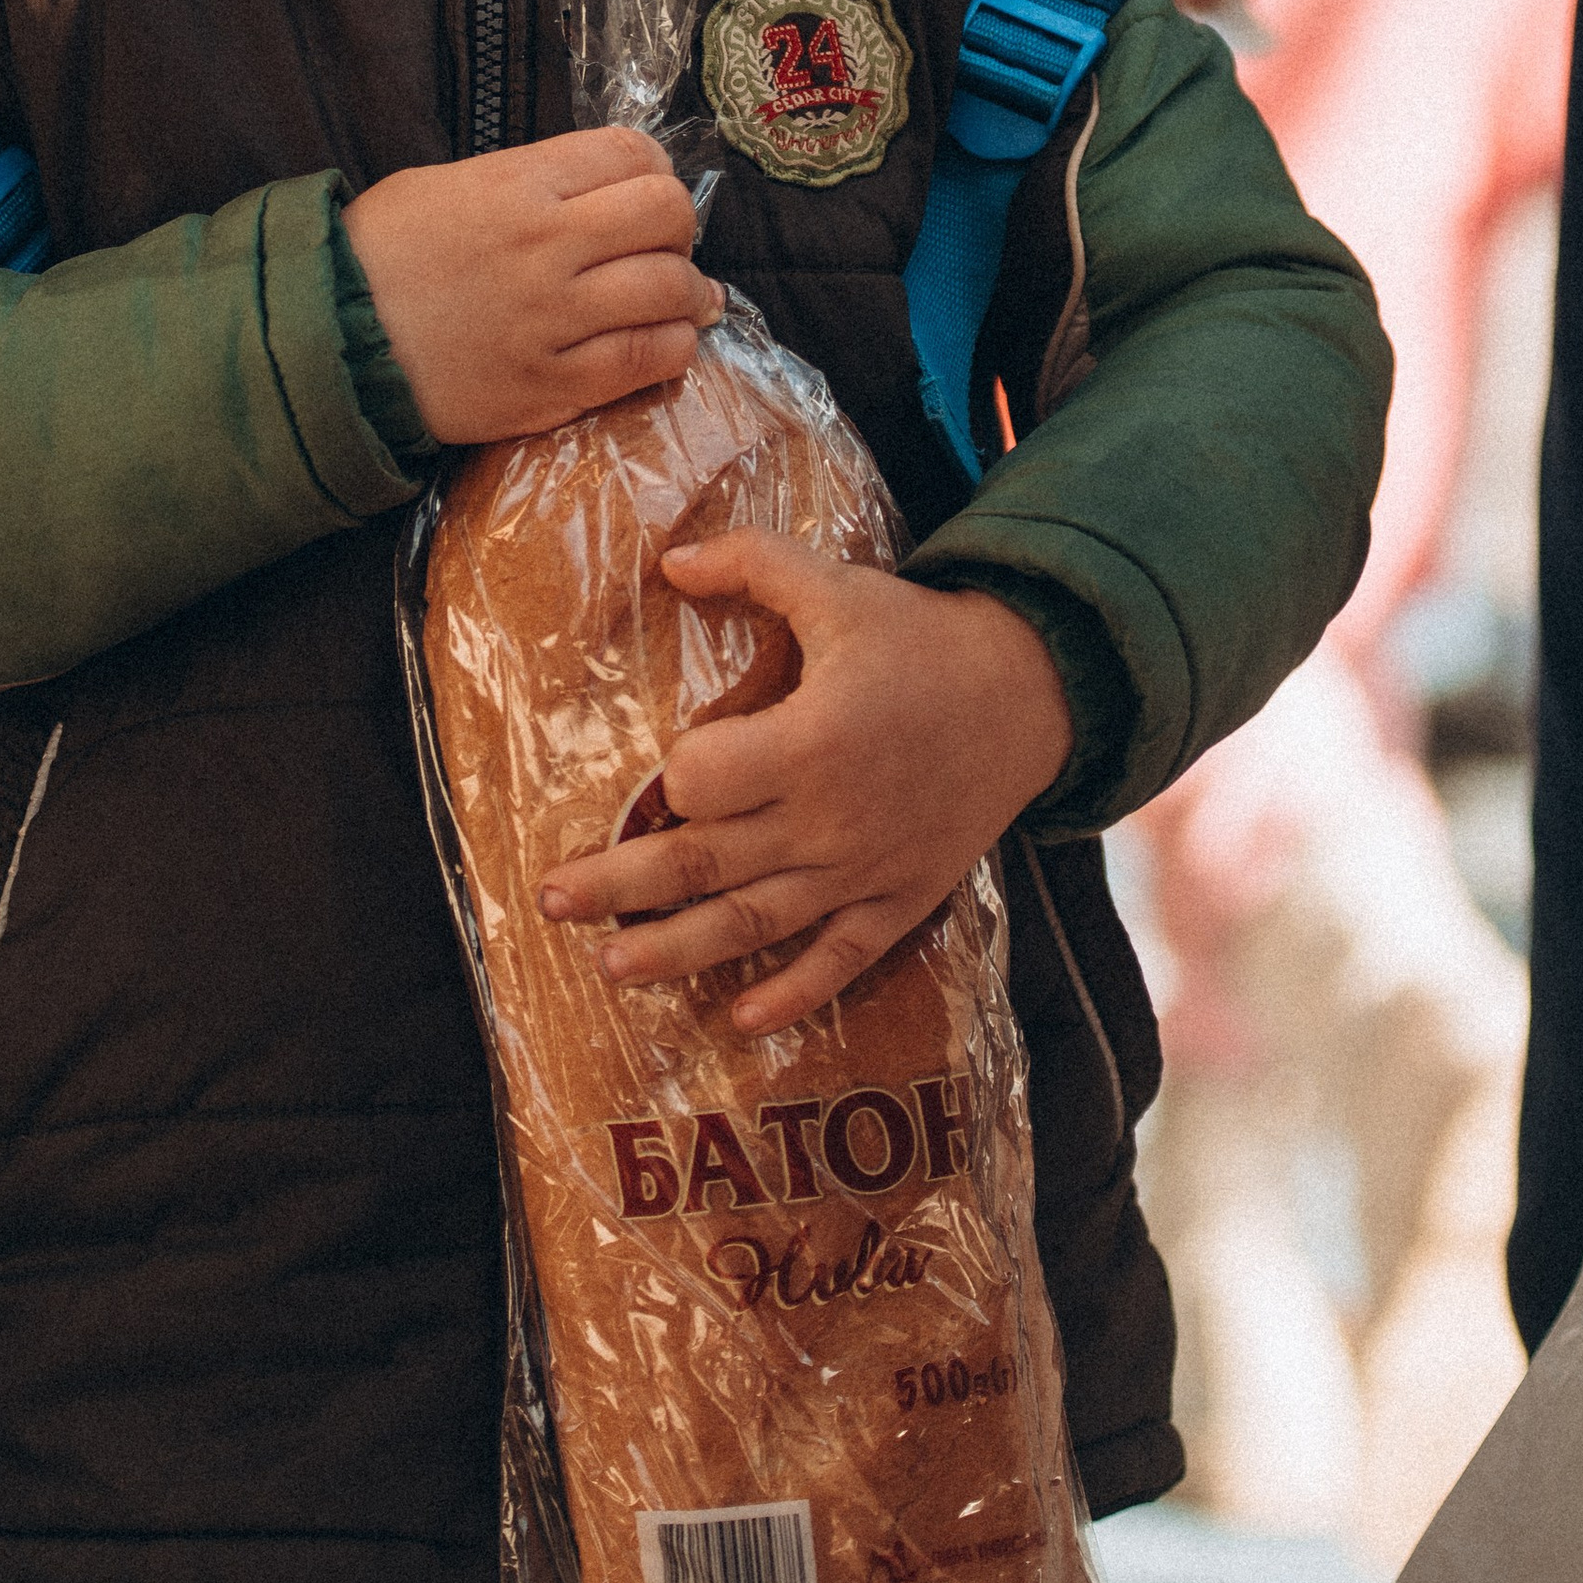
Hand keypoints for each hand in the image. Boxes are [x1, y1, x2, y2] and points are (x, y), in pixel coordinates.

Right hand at [344, 126, 719, 443]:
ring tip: (685, 299)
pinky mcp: (552, 386)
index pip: (631, 152)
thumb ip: (528, 181)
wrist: (328, 346)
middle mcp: (546, 245)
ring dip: (689, 291)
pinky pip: (647, 361)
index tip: (646, 188)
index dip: (654, 167)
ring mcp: (553, 320)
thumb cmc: (380, 255)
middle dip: (678, 226)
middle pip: (666, 212)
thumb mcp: (445, 184)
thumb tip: (599, 190)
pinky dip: (673, 347)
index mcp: (517, 184)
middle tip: (666, 245)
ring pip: (670, 289)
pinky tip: (666, 342)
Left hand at [537, 534, 1071, 1033]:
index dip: (672, 777)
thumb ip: (752, 565)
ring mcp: (864, 869)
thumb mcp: (836, 586)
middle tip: (551, 901)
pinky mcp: (900, 899)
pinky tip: (741, 1020)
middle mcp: (830, 817)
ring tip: (609, 966)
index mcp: (812, 739)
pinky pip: (840, 960)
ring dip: (676, 950)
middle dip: (619, 886)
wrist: (1032, 695)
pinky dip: (793, 994)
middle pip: (703, 863)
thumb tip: (668, 562)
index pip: (703, 779)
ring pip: (753, 923)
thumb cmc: (920, 637)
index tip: (666, 771)